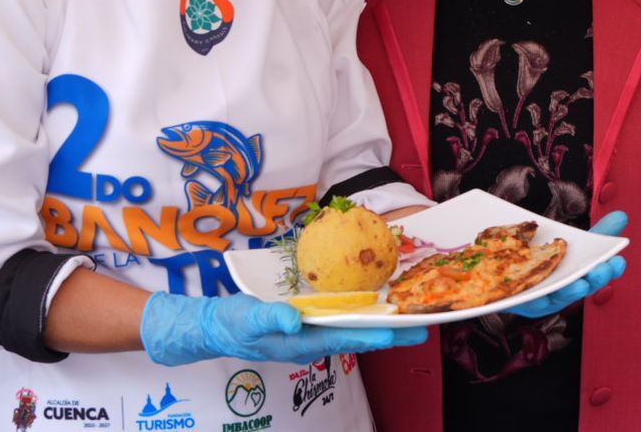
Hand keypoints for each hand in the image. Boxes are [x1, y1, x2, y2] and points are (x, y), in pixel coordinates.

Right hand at [139, 291, 426, 366]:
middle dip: (392, 331)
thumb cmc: (231, 324)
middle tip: (426, 325)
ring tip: (412, 312)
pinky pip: (342, 315)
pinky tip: (377, 297)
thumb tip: (294, 320)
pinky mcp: (310, 319)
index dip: (378, 335)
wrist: (215, 325)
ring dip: (382, 320)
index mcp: (304, 343)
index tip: (405, 331)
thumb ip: (270, 318)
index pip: (349, 339)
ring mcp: (313, 329)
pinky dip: (363, 308)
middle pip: (361, 335)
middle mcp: (314, 338)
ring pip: (355, 326)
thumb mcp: (247, 318)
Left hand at [509, 211, 627, 317]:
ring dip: (569, 291)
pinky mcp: (520, 303)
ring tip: (580, 283)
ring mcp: (542, 301)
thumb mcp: (574, 243)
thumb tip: (622, 216)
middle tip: (601, 269)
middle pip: (581, 288)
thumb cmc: (548, 257)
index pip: (598, 276)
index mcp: (580, 280)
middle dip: (594, 280)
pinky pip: (527, 299)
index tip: (618, 261)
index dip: (610, 270)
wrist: (508, 268)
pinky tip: (540, 286)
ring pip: (557, 298)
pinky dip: (534, 294)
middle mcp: (563, 294)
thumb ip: (599, 233)